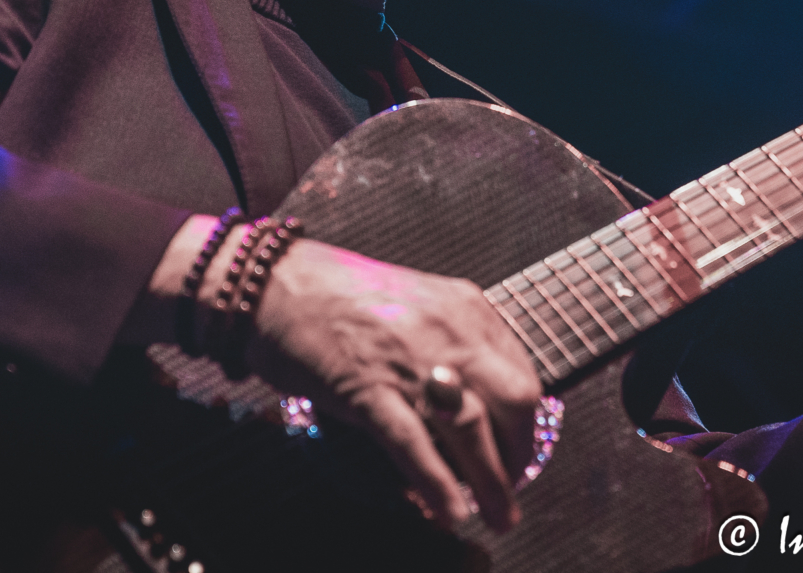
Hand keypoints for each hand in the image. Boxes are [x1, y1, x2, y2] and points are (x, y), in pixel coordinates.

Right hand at [239, 239, 541, 533]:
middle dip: (520, 453)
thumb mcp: (417, 305)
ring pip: (472, 428)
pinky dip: (436, 482)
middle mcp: (447, 332)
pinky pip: (413, 442)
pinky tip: (448, 512)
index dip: (526, 423)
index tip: (517, 451)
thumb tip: (477, 402)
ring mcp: (408, 360)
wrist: (276, 284)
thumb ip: (452, 344)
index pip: (522, 373)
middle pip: (515, 401)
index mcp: (464, 309)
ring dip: (492, 482)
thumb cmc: (338, 296)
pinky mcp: (367, 387)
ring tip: (498, 517)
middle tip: (511, 485)